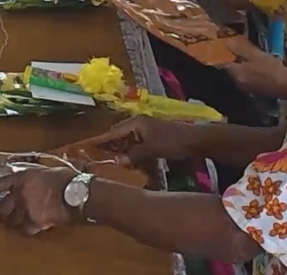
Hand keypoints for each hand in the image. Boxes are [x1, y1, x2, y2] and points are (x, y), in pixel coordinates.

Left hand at [0, 167, 76, 234]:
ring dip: (15, 221)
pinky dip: (26, 229)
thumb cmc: (66, 180)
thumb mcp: (46, 172)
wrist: (76, 194)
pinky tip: (33, 227)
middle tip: (12, 213)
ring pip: (11, 220)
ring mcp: (25, 208)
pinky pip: (23, 230)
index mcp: (22, 178)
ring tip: (24, 220)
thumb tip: (32, 184)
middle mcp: (20, 193)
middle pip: (2, 207)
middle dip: (5, 211)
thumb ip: (34, 179)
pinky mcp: (33, 221)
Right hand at [89, 116, 204, 166]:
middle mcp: (139, 123)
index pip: (113, 131)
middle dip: (111, 146)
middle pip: (119, 134)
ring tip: (113, 163)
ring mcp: (147, 129)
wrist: (195, 140)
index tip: (91, 149)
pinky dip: (132, 151)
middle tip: (101, 160)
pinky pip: (137, 143)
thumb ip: (133, 154)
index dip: (103, 140)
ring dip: (123, 150)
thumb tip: (117, 161)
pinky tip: (131, 162)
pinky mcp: (154, 136)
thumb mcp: (151, 149)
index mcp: (136, 122)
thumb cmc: (172, 142)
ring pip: (128, 140)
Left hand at [220, 36, 286, 99]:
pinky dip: (245, 68)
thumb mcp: (258, 56)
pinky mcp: (253, 88)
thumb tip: (227, 42)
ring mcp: (245, 87)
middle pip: (229, 68)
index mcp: (237, 74)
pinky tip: (251, 62)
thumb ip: (242, 49)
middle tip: (232, 45)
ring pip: (237, 72)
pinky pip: (244, 75)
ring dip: (238, 62)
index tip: (222, 43)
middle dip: (230, 57)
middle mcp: (237, 82)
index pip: (223, 62)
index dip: (222, 52)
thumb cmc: (273, 70)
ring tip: (242, 51)